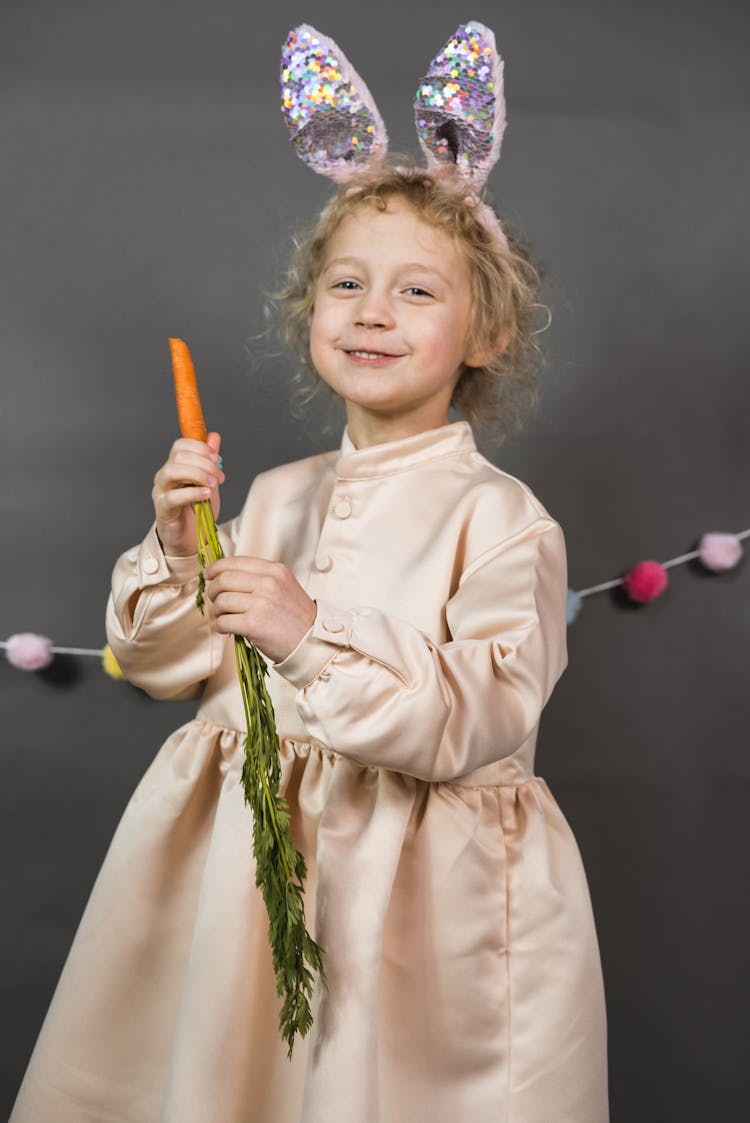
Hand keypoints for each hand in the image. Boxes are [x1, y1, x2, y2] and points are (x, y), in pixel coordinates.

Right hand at [152, 432, 224, 556]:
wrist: (191, 539)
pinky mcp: (162, 509)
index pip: (180, 445)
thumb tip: (214, 436)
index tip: (216, 457)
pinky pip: (173, 496)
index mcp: (175, 466)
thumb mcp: (209, 482)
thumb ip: (210, 461)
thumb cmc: (198, 510)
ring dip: (197, 474)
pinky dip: (192, 493)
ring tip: (213, 484)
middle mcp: (164, 476)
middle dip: (204, 463)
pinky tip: (206, 494)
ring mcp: (161, 492)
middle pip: (178, 456)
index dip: (199, 447)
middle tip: (220, 476)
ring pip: (172, 471)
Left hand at [204, 557, 316, 663]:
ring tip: (224, 617)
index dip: (217, 568)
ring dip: (217, 611)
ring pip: (221, 601)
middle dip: (213, 591)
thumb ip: (260, 578)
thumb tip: (225, 576)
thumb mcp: (284, 587)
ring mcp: (261, 603)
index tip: (209, 575)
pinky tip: (227, 629)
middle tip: (215, 601)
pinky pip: (223, 621)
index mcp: (275, 571)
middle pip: (224, 580)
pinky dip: (220, 626)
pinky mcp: (254, 624)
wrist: (312, 642)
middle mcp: (268, 583)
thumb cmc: (296, 618)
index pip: (236, 562)